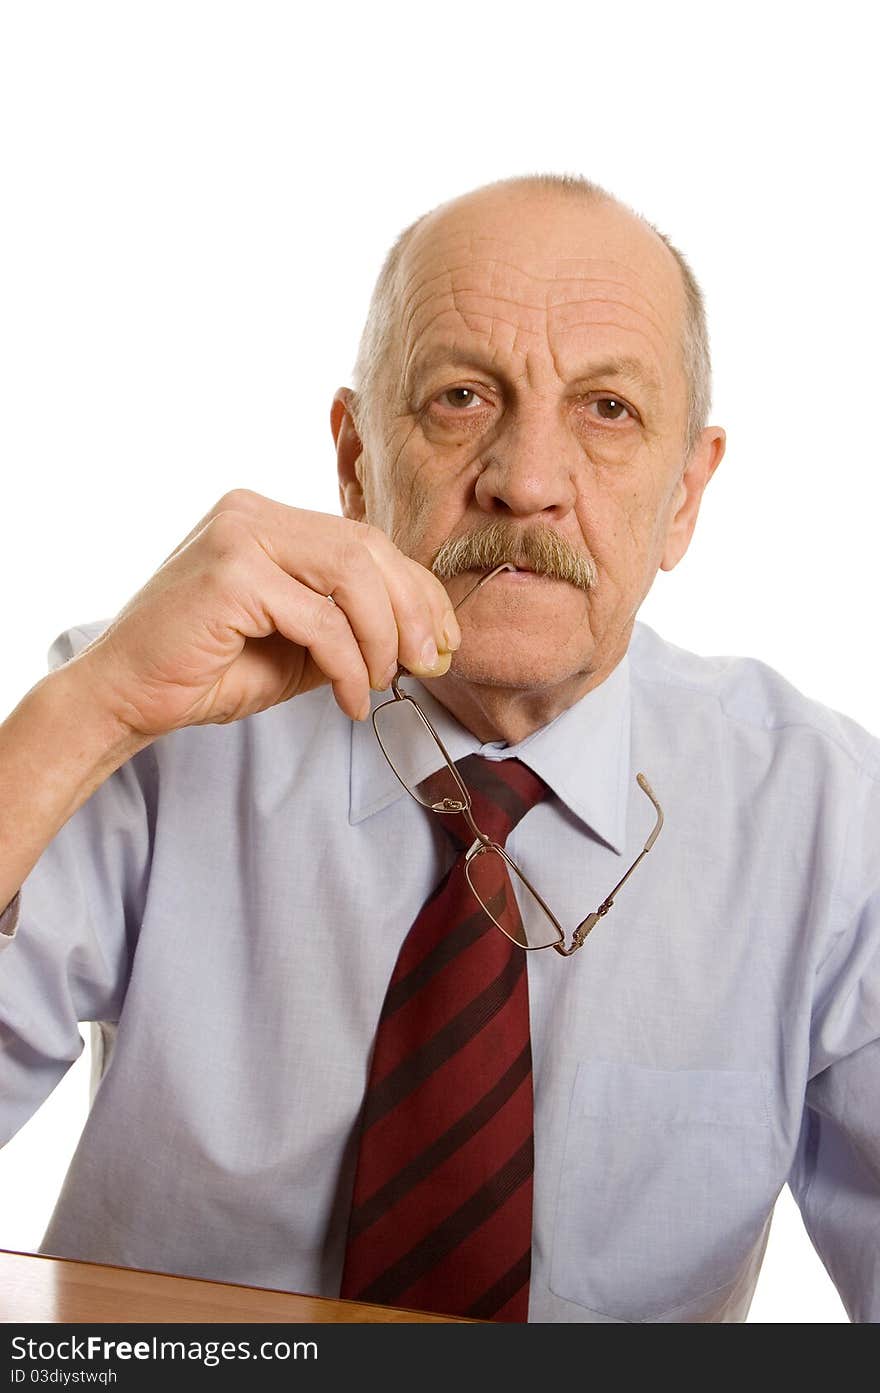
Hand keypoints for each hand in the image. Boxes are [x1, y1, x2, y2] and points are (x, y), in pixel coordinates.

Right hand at [72, 490, 460, 737]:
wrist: (125, 696)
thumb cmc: (205, 670)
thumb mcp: (296, 644)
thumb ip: (349, 627)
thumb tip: (421, 638)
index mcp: (267, 516)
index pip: (364, 540)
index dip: (416, 588)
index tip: (444, 637)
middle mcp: (252, 510)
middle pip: (367, 548)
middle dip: (413, 608)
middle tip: (431, 661)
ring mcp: (238, 534)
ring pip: (351, 574)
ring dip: (383, 636)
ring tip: (384, 681)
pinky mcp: (230, 573)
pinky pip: (319, 618)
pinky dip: (348, 664)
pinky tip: (350, 698)